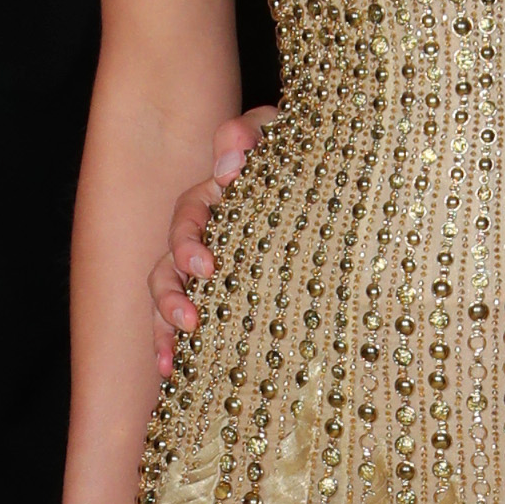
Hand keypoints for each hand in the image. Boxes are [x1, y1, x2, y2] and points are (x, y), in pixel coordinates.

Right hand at [148, 105, 277, 377]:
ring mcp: (213, 274)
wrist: (340, 190)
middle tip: (191, 318)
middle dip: (171, 294)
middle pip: (169, 265)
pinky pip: (185, 325)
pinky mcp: (225, 302)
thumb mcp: (282, 135)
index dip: (188, 241)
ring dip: (165, 325)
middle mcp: (209, 239)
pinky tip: (171, 372)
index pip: (188, 216)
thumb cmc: (304, 160)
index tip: (206, 268)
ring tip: (175, 353)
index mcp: (217, 200)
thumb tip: (229, 164)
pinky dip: (172, 348)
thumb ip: (251, 131)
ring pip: (169, 297)